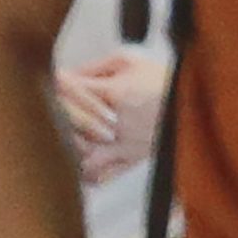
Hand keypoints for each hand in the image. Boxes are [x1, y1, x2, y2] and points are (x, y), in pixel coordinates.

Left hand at [54, 49, 165, 184]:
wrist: (190, 103)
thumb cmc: (159, 79)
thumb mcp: (128, 62)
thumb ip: (95, 68)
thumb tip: (66, 74)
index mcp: (116, 94)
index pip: (73, 91)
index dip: (57, 85)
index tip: (51, 81)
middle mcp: (118, 123)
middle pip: (72, 122)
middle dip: (56, 112)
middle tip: (47, 108)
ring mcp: (124, 145)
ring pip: (83, 154)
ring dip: (69, 146)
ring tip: (59, 138)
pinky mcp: (132, 160)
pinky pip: (103, 175)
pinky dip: (87, 173)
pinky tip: (79, 164)